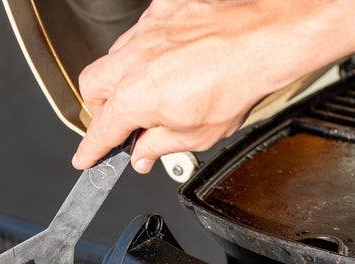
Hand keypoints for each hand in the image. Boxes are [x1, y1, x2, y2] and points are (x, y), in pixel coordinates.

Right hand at [71, 0, 354, 172]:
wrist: (267, 39)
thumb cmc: (238, 82)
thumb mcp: (196, 136)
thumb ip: (159, 145)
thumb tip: (144, 154)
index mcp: (136, 96)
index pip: (100, 129)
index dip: (91, 149)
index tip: (86, 158)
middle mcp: (135, 58)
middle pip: (93, 85)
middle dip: (98, 108)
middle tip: (117, 124)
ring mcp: (149, 29)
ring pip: (115, 55)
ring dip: (122, 77)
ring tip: (148, 94)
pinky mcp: (166, 9)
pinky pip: (143, 31)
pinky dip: (148, 49)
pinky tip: (168, 60)